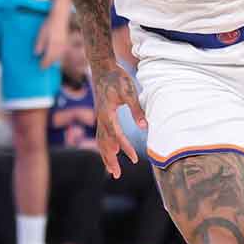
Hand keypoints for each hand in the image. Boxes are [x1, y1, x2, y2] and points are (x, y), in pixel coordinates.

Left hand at [34, 10, 69, 68]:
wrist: (60, 18)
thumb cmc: (49, 26)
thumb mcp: (41, 35)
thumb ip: (39, 45)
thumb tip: (36, 54)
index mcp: (52, 48)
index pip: (48, 60)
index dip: (43, 65)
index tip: (40, 68)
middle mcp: (59, 49)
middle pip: (54, 60)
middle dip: (49, 64)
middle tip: (43, 67)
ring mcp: (63, 46)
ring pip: (59, 58)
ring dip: (54, 61)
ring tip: (49, 62)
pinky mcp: (65, 43)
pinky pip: (62, 53)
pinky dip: (58, 56)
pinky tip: (55, 55)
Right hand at [90, 63, 147, 178]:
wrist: (102, 68)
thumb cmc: (116, 78)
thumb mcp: (129, 91)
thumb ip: (136, 109)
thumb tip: (144, 126)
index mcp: (107, 113)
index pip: (116, 136)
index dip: (125, 148)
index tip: (134, 159)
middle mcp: (100, 118)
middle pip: (104, 144)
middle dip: (109, 160)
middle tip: (116, 175)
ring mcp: (99, 118)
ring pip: (101, 142)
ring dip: (106, 157)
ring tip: (112, 171)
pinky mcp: (101, 116)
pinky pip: (102, 136)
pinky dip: (105, 147)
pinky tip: (112, 153)